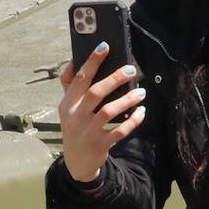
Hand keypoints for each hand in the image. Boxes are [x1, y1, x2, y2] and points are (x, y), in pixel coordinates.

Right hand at [57, 43, 146, 182]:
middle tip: (131, 70)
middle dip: (114, 79)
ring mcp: (87, 131)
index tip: (105, 46)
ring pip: (109, 111)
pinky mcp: (100, 145)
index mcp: (67, 104)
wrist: (76, 162)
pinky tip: (141, 112)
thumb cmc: (76, 127)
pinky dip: (133, 121)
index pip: (79, 78)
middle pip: (96, 92)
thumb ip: (70, 86)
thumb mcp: (68, 108)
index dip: (92, 61)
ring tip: (141, 92)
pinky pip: (120, 131)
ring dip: (127, 100)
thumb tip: (74, 60)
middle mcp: (75, 116)